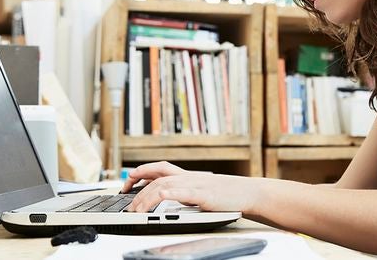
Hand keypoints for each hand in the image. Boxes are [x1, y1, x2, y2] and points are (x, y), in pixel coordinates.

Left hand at [122, 161, 261, 213]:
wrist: (249, 192)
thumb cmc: (229, 194)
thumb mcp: (204, 189)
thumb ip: (187, 191)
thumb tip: (170, 197)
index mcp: (188, 176)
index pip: (159, 168)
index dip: (141, 172)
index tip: (127, 182)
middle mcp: (189, 177)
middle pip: (157, 177)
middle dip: (137, 189)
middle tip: (127, 203)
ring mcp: (195, 184)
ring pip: (164, 184)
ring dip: (146, 196)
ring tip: (136, 208)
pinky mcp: (203, 194)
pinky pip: (182, 192)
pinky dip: (167, 193)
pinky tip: (158, 197)